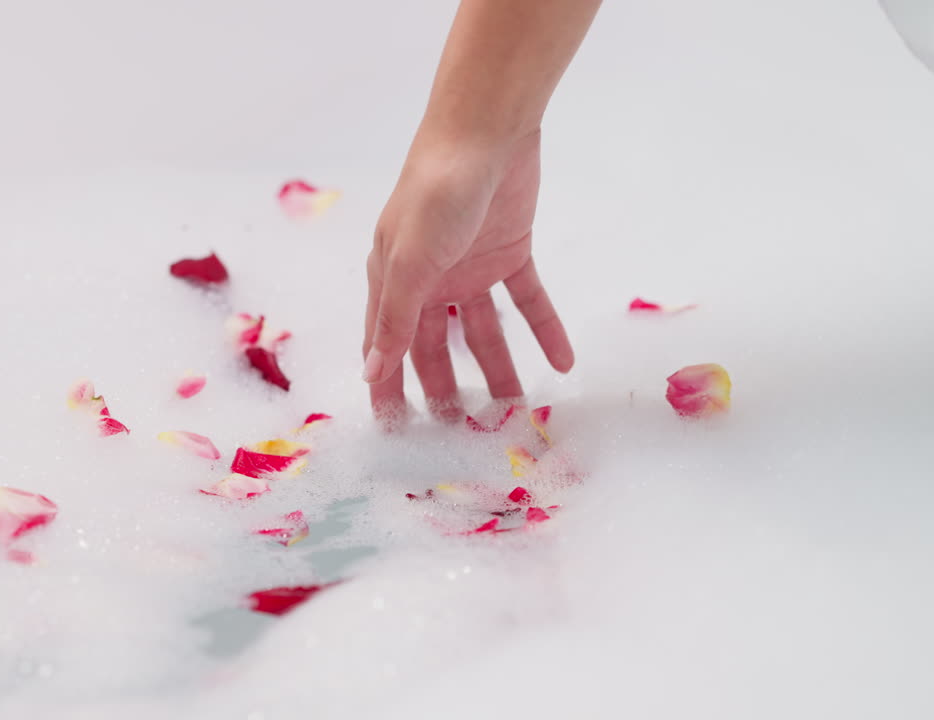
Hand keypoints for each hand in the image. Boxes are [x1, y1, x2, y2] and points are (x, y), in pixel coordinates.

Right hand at [362, 128, 572, 419]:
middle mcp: (429, 278)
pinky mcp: (510, 252)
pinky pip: (528, 302)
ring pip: (483, 331)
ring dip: (499, 368)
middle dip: (447, 387)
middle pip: (435, 346)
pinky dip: (545, 330)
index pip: (386, 346)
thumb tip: (371, 372)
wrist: (485, 132)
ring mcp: (470, 267)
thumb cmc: (434, 192)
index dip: (389, 387)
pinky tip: (562, 363)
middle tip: (463, 432)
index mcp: (392, 280)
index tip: (397, 431)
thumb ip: (394, 320)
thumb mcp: (409, 262)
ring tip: (516, 410)